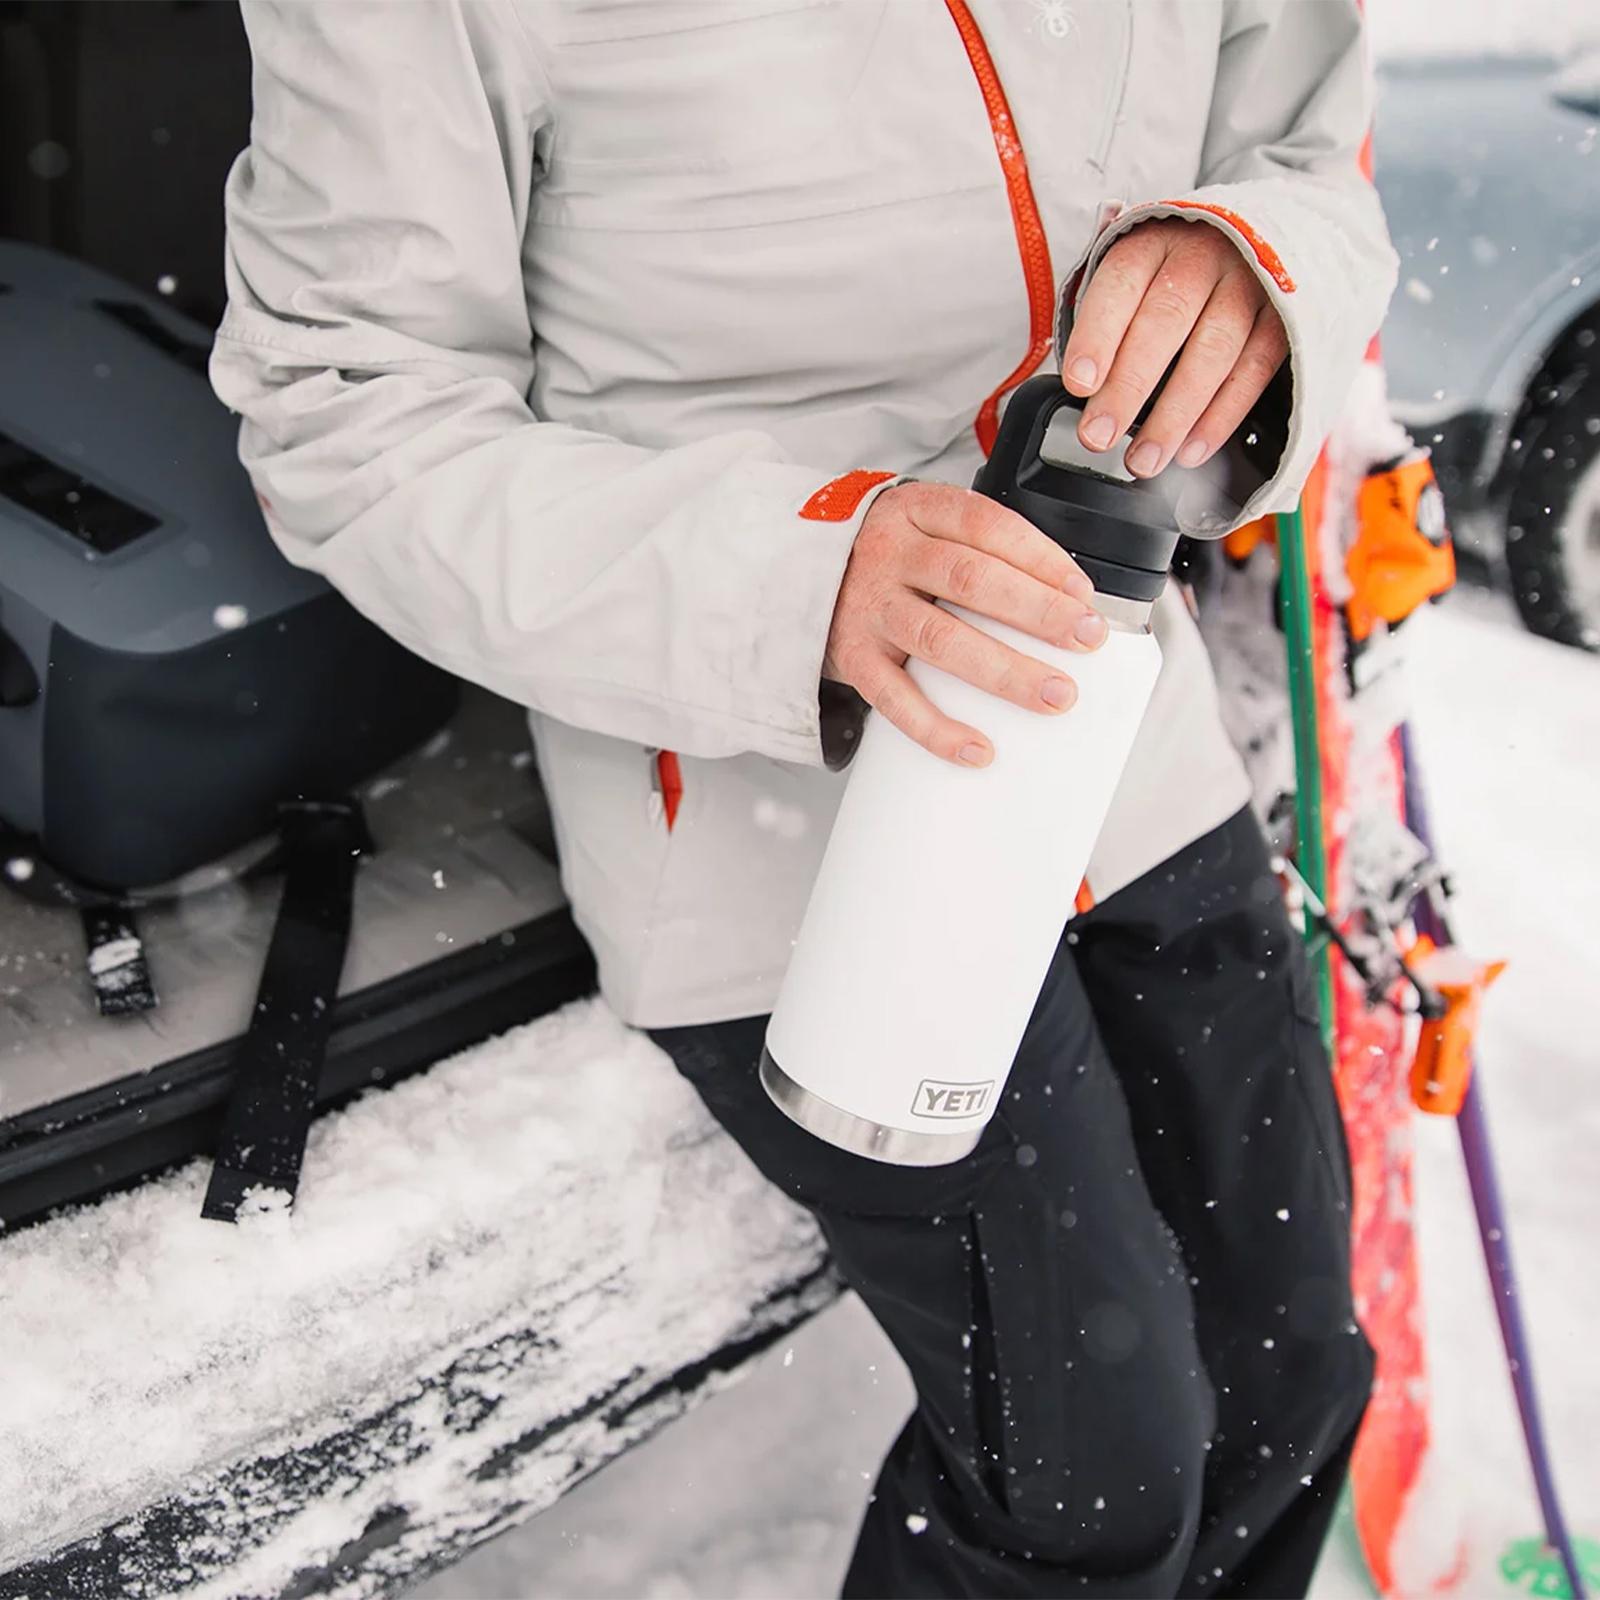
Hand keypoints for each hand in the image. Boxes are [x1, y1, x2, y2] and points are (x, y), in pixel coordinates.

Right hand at [823, 481, 1107, 767]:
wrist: (802, 573)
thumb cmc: (887, 555)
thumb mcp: (927, 525)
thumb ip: (983, 548)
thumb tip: (1066, 599)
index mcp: (917, 512)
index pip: (987, 526)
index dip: (1040, 558)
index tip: (1082, 593)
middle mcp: (890, 556)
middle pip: (970, 580)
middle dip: (1037, 612)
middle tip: (1086, 639)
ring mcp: (869, 608)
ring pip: (940, 639)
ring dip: (1004, 671)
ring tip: (1054, 694)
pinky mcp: (852, 657)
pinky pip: (895, 699)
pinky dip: (937, 729)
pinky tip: (977, 748)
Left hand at [1060, 217, 1288, 478]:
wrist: (1252, 239)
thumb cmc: (1171, 274)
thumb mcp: (1133, 279)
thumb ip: (1109, 323)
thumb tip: (1083, 391)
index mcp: (1153, 242)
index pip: (1120, 285)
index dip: (1098, 336)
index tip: (1079, 384)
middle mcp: (1204, 255)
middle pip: (1166, 322)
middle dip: (1128, 388)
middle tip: (1099, 437)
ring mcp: (1248, 283)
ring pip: (1213, 351)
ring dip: (1175, 414)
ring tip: (1144, 459)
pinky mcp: (1283, 315)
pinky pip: (1254, 370)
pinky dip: (1222, 416)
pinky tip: (1191, 449)